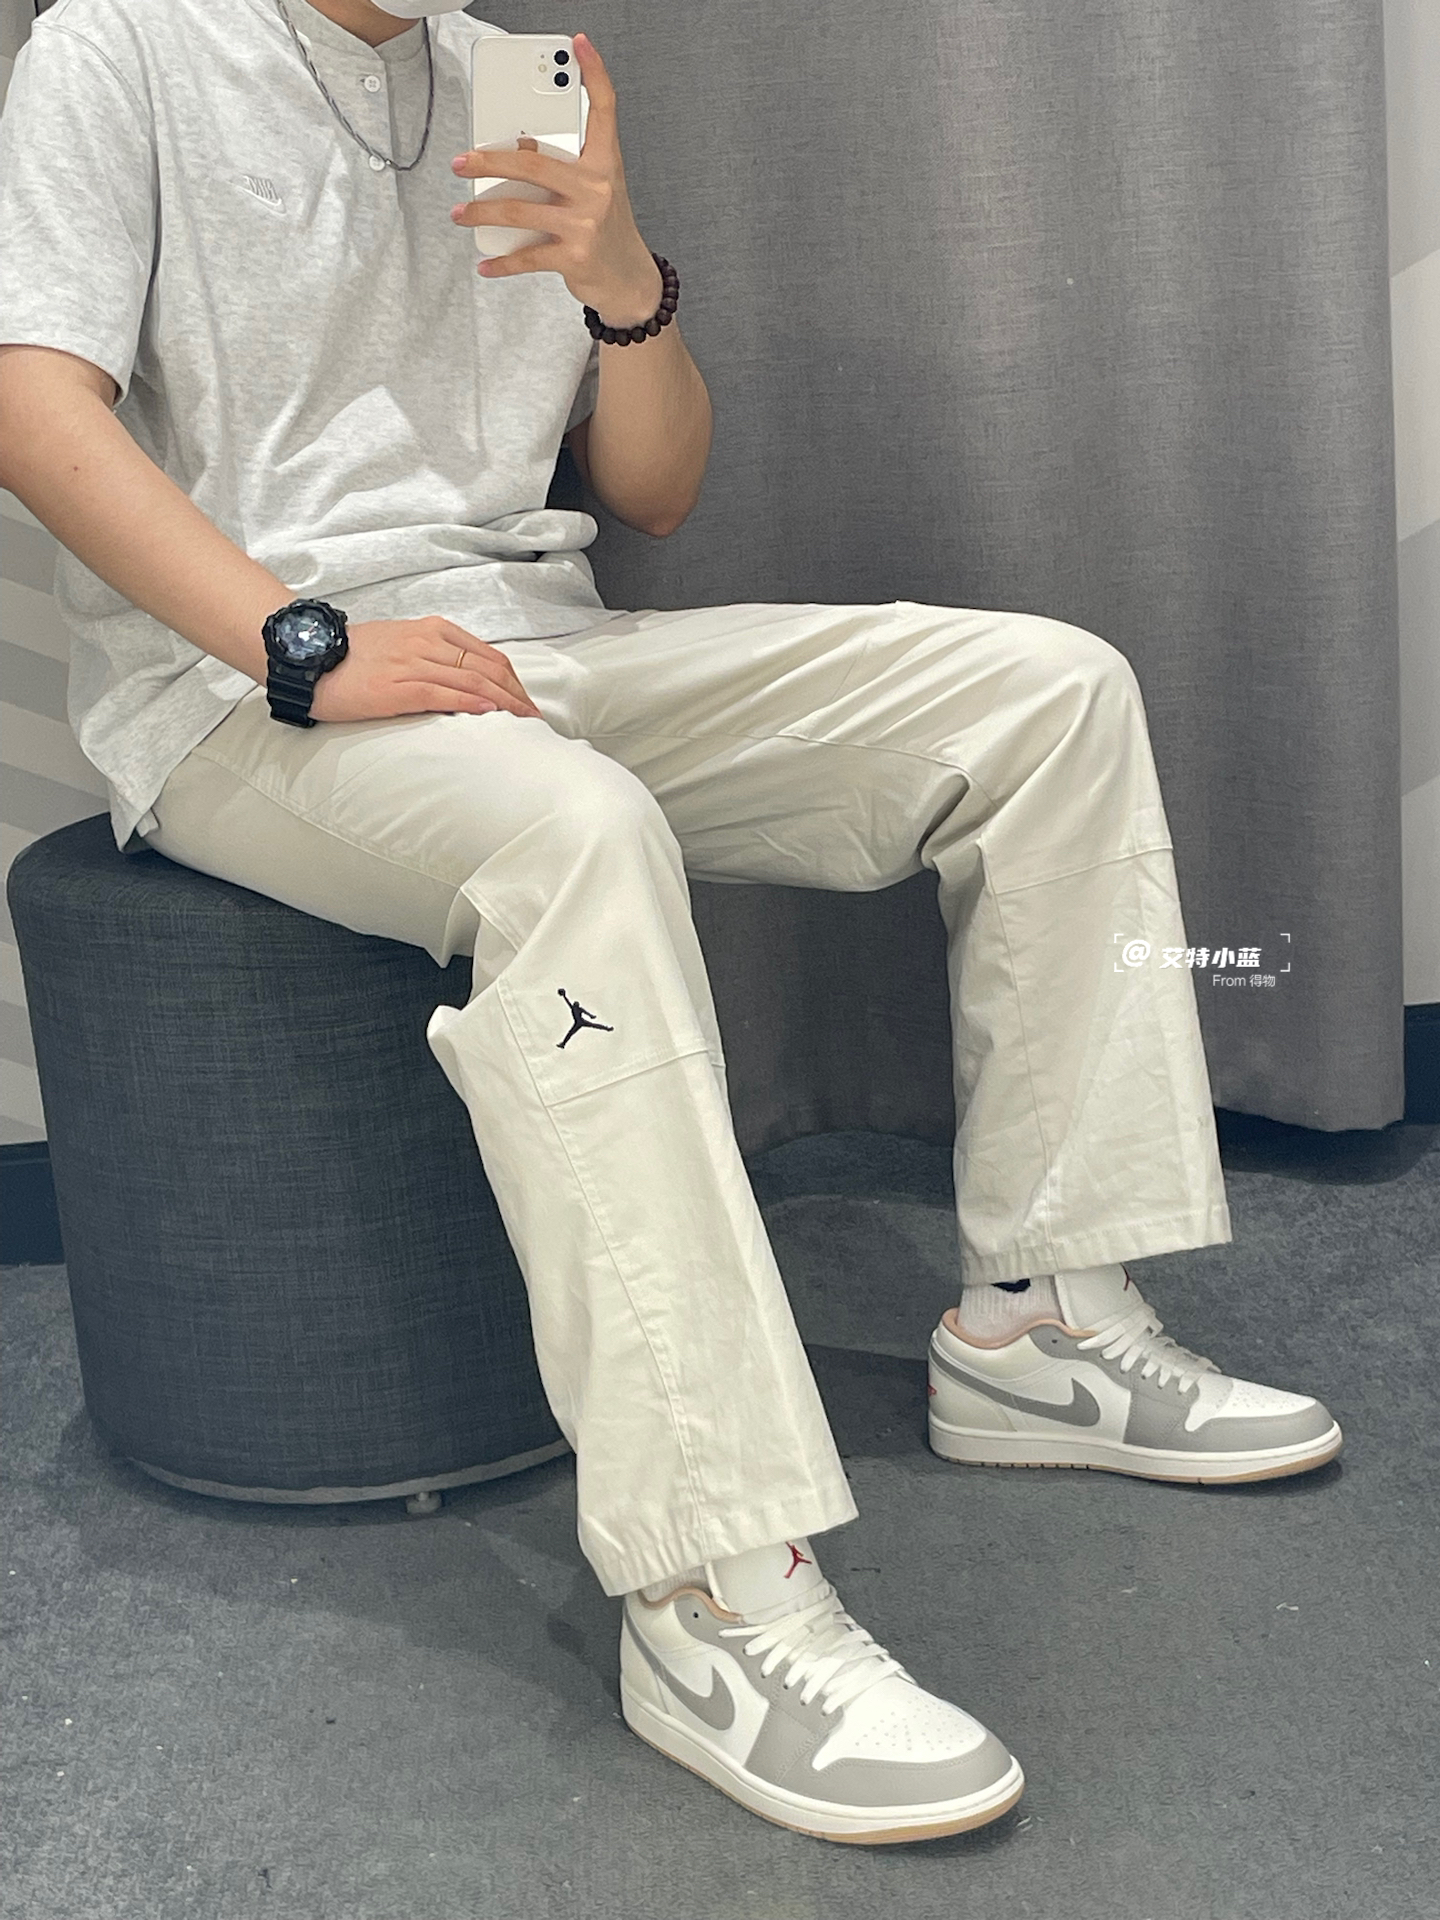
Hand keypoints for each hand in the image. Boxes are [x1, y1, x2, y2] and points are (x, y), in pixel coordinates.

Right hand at [308, 616, 544, 724]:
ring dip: (504, 704)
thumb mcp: (399, 646)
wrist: (307, 656)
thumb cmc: (350, 657)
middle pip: (489, 668)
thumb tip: (461, 683)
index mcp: (432, 630)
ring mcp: (413, 663)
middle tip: (533, 718)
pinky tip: (490, 715)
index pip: (488, 655)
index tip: (526, 701)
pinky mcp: (398, 687)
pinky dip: (473, 704)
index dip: (513, 681)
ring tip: (523, 722)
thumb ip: (432, 658)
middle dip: (517, 695)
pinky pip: (445, 693)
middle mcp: (428, 642)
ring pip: (473, 681)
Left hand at [448, 32, 662, 324]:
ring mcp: (585, 223)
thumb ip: (562, 166)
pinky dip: (501, 262)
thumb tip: (517, 150)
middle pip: (533, 162)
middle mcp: (597, 189)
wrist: (629, 281)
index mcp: (604, 164)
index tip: (579, 45)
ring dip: (482, 212)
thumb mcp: (592, 191)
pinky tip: (485, 262)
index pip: (604, 110)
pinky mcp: (574, 256)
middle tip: (461, 163)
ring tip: (461, 213)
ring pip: (519, 209)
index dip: (594, 74)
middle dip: (488, 162)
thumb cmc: (605, 230)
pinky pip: (527, 256)